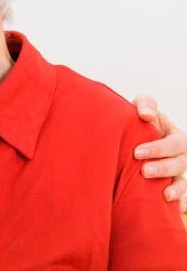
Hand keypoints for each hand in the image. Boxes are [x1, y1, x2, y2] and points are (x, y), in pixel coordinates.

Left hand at [132, 95, 186, 211]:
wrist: (131, 136)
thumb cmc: (138, 119)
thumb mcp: (143, 106)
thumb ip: (145, 105)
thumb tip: (146, 115)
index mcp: (176, 137)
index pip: (173, 143)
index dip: (158, 148)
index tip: (136, 152)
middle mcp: (180, 156)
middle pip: (179, 164)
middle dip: (163, 168)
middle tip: (144, 171)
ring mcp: (177, 172)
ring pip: (182, 181)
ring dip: (175, 189)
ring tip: (164, 195)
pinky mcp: (170, 184)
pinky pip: (181, 196)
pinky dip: (181, 203)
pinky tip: (176, 209)